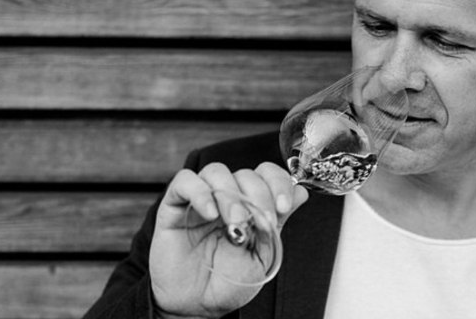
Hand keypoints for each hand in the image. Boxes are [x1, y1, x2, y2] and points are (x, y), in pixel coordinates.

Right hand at [149, 162, 307, 317]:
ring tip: (234, 224)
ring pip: (216, 171)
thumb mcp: (263, 254)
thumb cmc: (230, 281)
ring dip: (231, 195)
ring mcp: (201, 200)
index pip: (267, 174)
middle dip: (258, 196)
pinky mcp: (174, 206)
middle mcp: (228, 197)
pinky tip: (210, 213)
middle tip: (258, 223)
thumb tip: (300, 191)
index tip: (284, 206)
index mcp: (251, 205)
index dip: (279, 183)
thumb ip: (278, 222)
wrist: (199, 306)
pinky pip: (184, 182)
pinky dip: (199, 192)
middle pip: (245, 173)